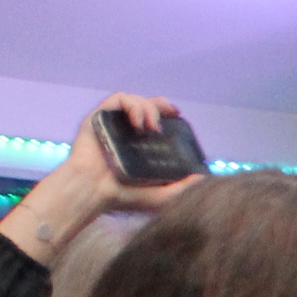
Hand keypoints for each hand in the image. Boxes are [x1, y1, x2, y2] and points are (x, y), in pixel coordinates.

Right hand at [2, 91, 199, 266]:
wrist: (93, 192)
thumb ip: (182, 187)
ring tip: (151, 127)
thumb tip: (203, 177)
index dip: (166, 111)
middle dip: (159, 104)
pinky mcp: (99, 117)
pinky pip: (118, 98)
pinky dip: (132, 105)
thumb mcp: (160, 196)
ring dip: (147, 107)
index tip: (177, 114)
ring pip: (133, 99)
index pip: (153, 119)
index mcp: (136, 144)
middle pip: (145, 104)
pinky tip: (138, 123)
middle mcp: (124, 131)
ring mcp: (111, 123)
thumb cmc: (122, 197)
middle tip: (170, 113)